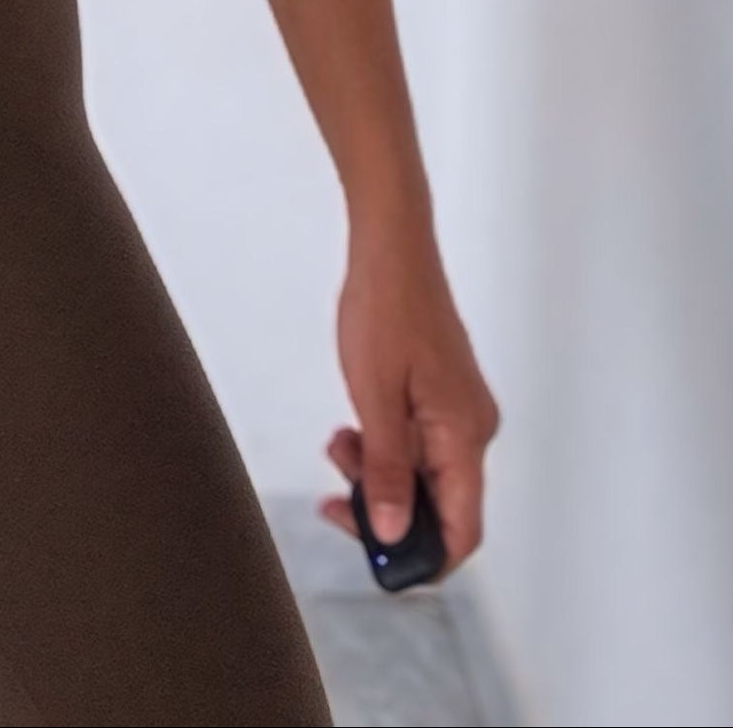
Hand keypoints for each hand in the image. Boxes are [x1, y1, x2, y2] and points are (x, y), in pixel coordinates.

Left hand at [320, 223, 500, 574]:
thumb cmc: (385, 310)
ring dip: (377, 474)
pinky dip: (383, 446)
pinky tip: (352, 430)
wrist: (391, 247)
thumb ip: (386, 469)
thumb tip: (392, 532)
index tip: (375, 558)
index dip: (423, 558)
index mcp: (464, 436)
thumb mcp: (375, 397)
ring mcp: (457, 411)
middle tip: (334, 496)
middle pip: (439, 504)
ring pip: (422, 472)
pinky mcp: (440, 395)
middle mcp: (471, 430)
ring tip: (338, 445)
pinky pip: (417, 443)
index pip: (461, 529)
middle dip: (385, 509)